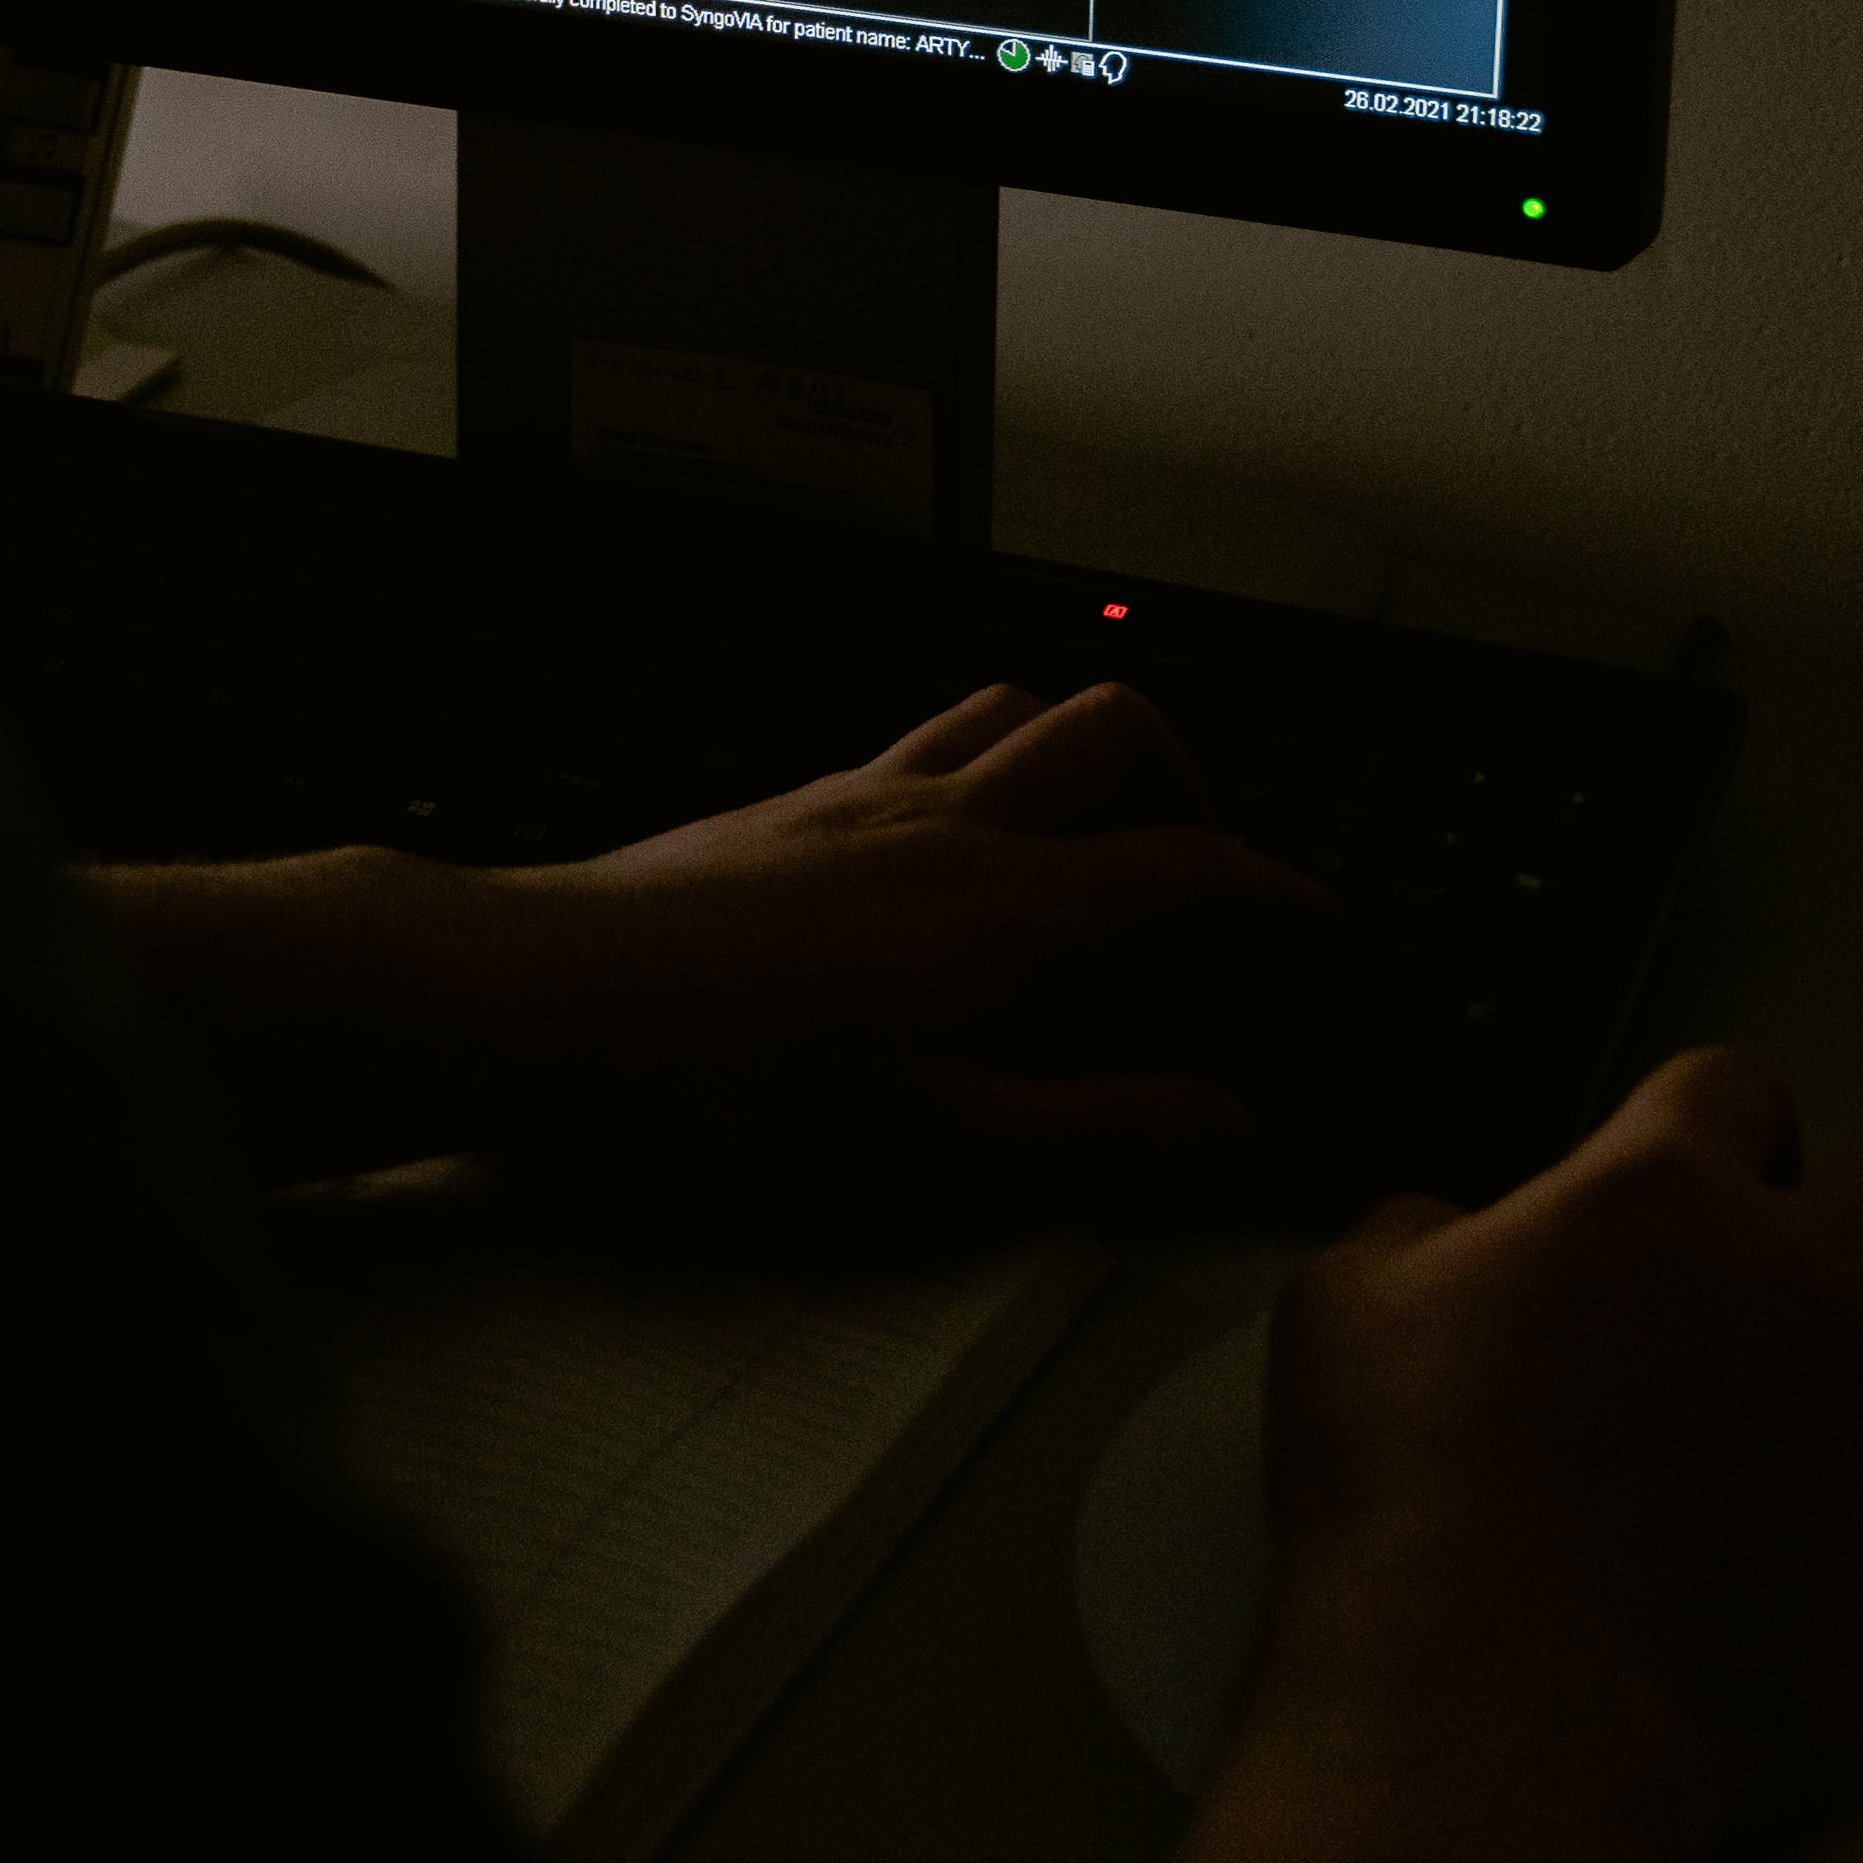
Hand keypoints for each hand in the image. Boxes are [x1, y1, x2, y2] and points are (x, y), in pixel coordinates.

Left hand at [452, 678, 1338, 1239]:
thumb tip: (1233, 1122)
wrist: (534, 1005)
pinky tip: (941, 870)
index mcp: (1006, 904)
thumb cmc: (722, 1093)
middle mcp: (943, 818)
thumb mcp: (933, 1151)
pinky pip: (914, 745)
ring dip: (1074, 757)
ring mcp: (853, 796)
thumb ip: (1098, 1131)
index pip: (1192, 866)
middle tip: (1207, 879)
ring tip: (1086, 849)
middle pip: (1111, 727)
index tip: (1329, 928)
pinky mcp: (778, 808)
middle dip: (1190, 783)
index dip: (1281, 895)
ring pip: (1006, 710)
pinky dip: (974, 776)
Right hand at [1258, 1045, 1862, 1852]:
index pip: (1740, 1089)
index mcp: (1663, 1193)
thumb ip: (1422, 1234)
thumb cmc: (1410, 1494)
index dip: (1718, 1129)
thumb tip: (1453, 1235)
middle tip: (1855, 1250)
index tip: (1700, 1180)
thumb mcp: (1346, 1305)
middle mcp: (1809, 1280)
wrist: (1505, 1708)